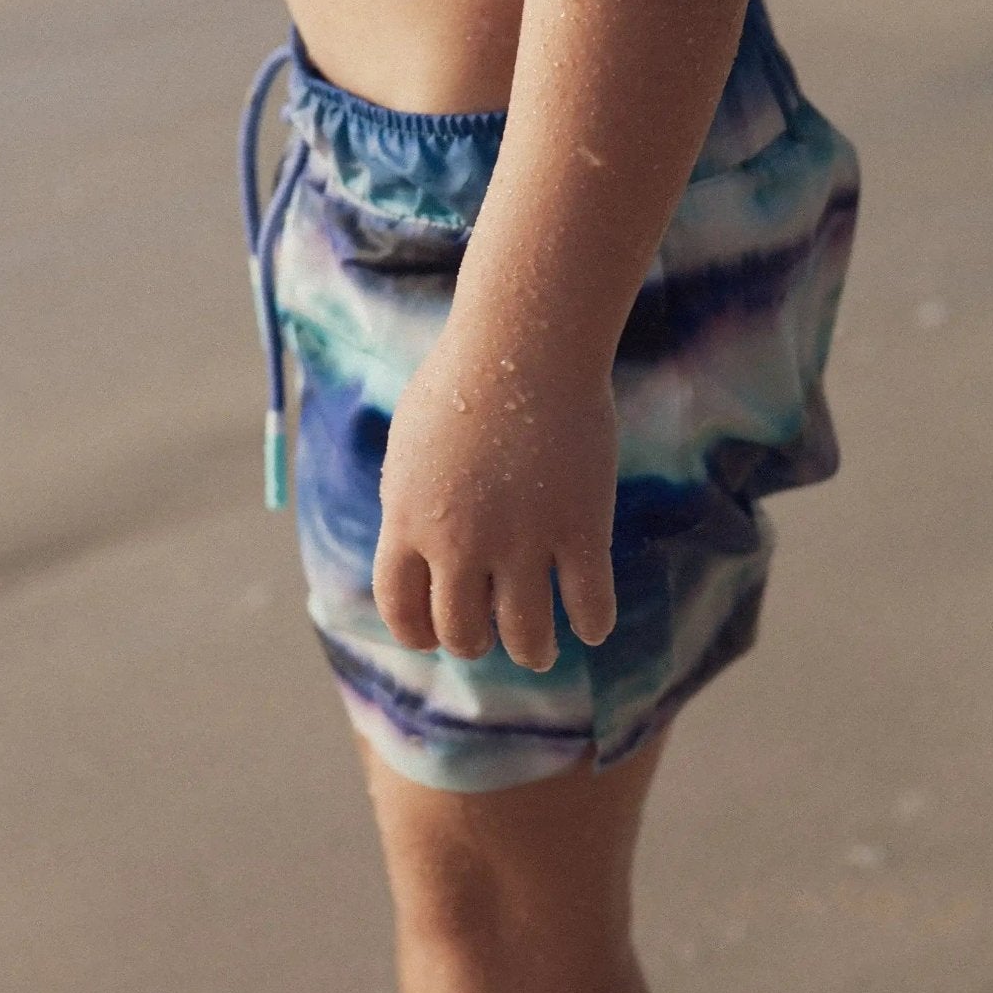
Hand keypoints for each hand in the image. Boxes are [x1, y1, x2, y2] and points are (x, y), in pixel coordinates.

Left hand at [373, 323, 618, 670]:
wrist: (524, 341)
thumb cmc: (464, 377)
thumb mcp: (411, 443)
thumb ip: (409, 499)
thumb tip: (411, 537)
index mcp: (408, 520)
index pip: (401, 611)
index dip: (418, 634)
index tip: (434, 637)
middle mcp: (459, 542)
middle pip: (461, 632)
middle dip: (474, 642)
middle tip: (490, 635)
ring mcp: (521, 539)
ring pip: (525, 636)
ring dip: (531, 651)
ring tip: (539, 651)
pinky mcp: (579, 528)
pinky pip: (588, 605)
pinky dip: (591, 624)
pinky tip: (592, 626)